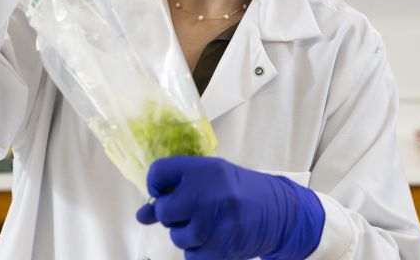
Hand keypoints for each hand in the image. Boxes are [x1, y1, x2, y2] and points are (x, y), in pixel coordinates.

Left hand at [136, 156, 324, 259]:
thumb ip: (173, 193)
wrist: (278, 210)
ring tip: (205, 224)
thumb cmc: (236, 191)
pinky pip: (192, 256)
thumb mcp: (209, 179)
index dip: (156, 184)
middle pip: (165, 210)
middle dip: (172, 215)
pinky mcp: (224, 246)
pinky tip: (212, 238)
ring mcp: (216, 220)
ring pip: (178, 237)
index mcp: (204, 168)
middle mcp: (208, 192)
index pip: (158, 172)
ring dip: (186, 235)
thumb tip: (142, 216)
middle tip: (188, 211)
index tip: (166, 191)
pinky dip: (198, 251)